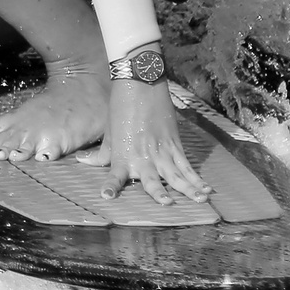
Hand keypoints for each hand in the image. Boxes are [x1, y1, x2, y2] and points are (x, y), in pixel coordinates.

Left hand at [100, 78, 210, 205]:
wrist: (140, 86)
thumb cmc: (120, 108)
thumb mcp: (109, 132)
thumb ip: (101, 153)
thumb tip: (83, 161)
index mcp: (122, 154)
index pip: (115, 175)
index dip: (112, 186)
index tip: (107, 196)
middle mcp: (142, 157)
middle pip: (153, 180)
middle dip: (159, 193)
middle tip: (167, 203)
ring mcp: (161, 151)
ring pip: (176, 175)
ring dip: (188, 189)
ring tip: (200, 200)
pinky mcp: (175, 144)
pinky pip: (186, 164)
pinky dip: (196, 176)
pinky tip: (206, 187)